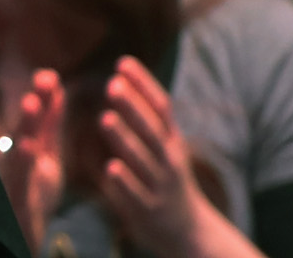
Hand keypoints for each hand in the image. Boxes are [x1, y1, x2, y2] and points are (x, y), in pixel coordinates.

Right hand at [0, 68, 67, 251]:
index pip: (32, 119)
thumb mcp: (46, 155)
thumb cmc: (34, 194)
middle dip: (32, 103)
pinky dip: (22, 163)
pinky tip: (30, 147)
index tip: (52, 76)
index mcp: (21, 148)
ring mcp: (9, 180)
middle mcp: (9, 161)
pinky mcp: (15, 201)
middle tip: (43, 79)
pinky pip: (18, 180)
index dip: (41, 97)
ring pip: (15, 148)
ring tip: (31, 102)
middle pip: (20, 128)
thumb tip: (57, 87)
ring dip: (23, 125)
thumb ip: (50, 124)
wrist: (25, 235)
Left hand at [99, 57, 255, 257]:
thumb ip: (146, 115)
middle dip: (133, 107)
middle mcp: (169, 160)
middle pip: (151, 130)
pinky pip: (136, 195)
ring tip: (104, 118)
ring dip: (124, 139)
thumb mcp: (165, 145)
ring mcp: (160, 185)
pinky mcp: (149, 209)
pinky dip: (125, 182)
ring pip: (142, 160)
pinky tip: (109, 168)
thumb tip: (123, 72)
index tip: (123, 61)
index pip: (161, 107)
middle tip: (112, 84)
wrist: (188, 230)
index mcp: (172, 140)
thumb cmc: (168, 177)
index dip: (144, 84)